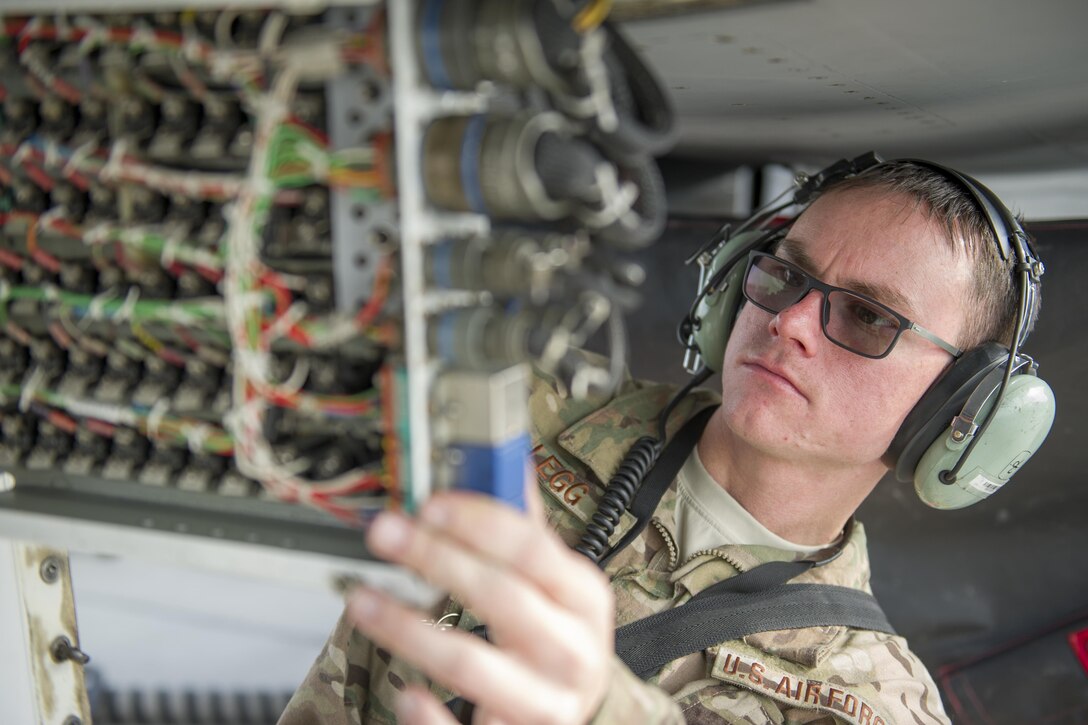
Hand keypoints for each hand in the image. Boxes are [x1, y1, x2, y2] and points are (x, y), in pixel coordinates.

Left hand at [346, 479, 614, 723]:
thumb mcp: (558, 583)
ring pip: (471, 664)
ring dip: (409, 629)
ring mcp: (544, 701)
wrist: (573, 715)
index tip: (429, 504)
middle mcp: (570, 650)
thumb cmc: (559, 638)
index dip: (478, 522)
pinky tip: (403, 692)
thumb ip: (527, 528)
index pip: (532, 550)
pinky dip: (429, 716)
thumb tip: (506, 461)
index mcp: (583, 598)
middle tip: (385, 534)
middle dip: (437, 559)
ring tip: (361, 600)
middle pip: (501, 598)